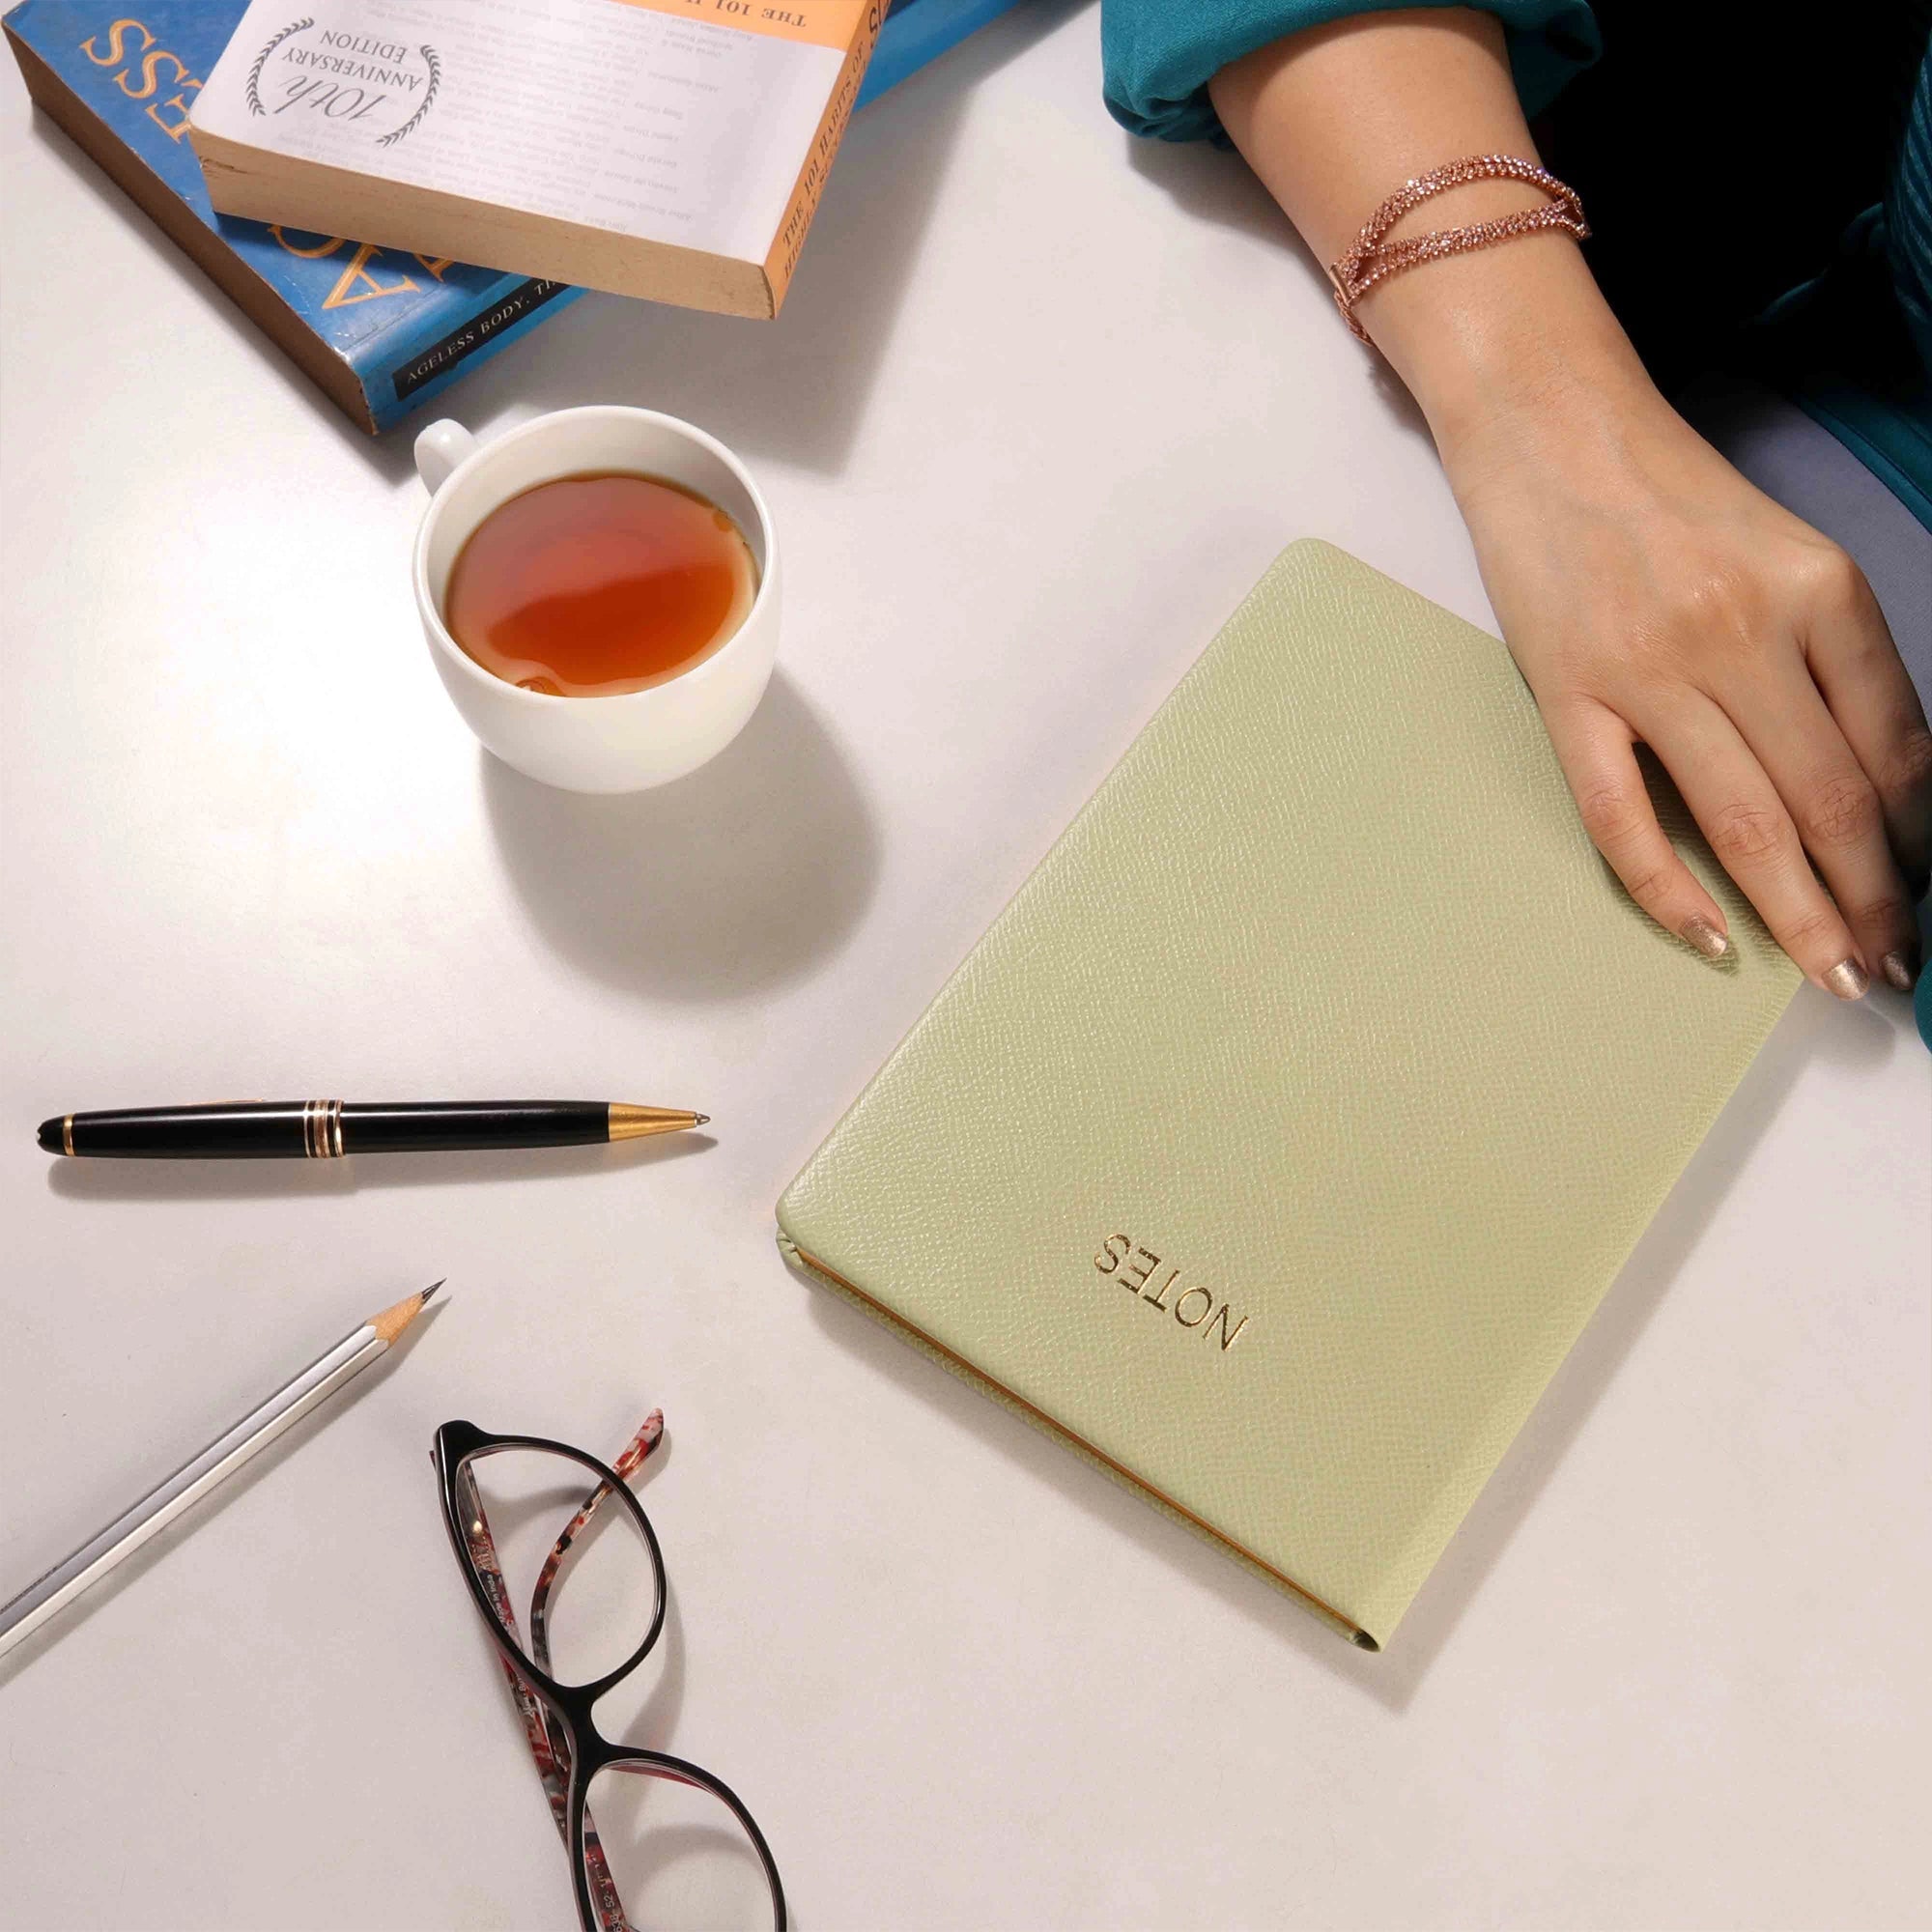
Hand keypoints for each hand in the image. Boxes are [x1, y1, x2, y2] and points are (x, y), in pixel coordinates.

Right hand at [1441, 366, 1930, 993]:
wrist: (1548, 426)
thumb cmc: (1669, 492)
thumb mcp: (1786, 555)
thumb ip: (1830, 657)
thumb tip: (1871, 782)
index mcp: (1817, 591)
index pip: (1898, 748)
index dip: (1923, 843)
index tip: (1929, 900)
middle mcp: (1743, 631)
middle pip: (1831, 801)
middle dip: (1874, 901)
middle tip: (1889, 969)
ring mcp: (1649, 668)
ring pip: (1744, 822)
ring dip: (1797, 914)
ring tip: (1828, 973)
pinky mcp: (1569, 694)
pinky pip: (1621, 816)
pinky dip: (1665, 889)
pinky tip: (1705, 936)